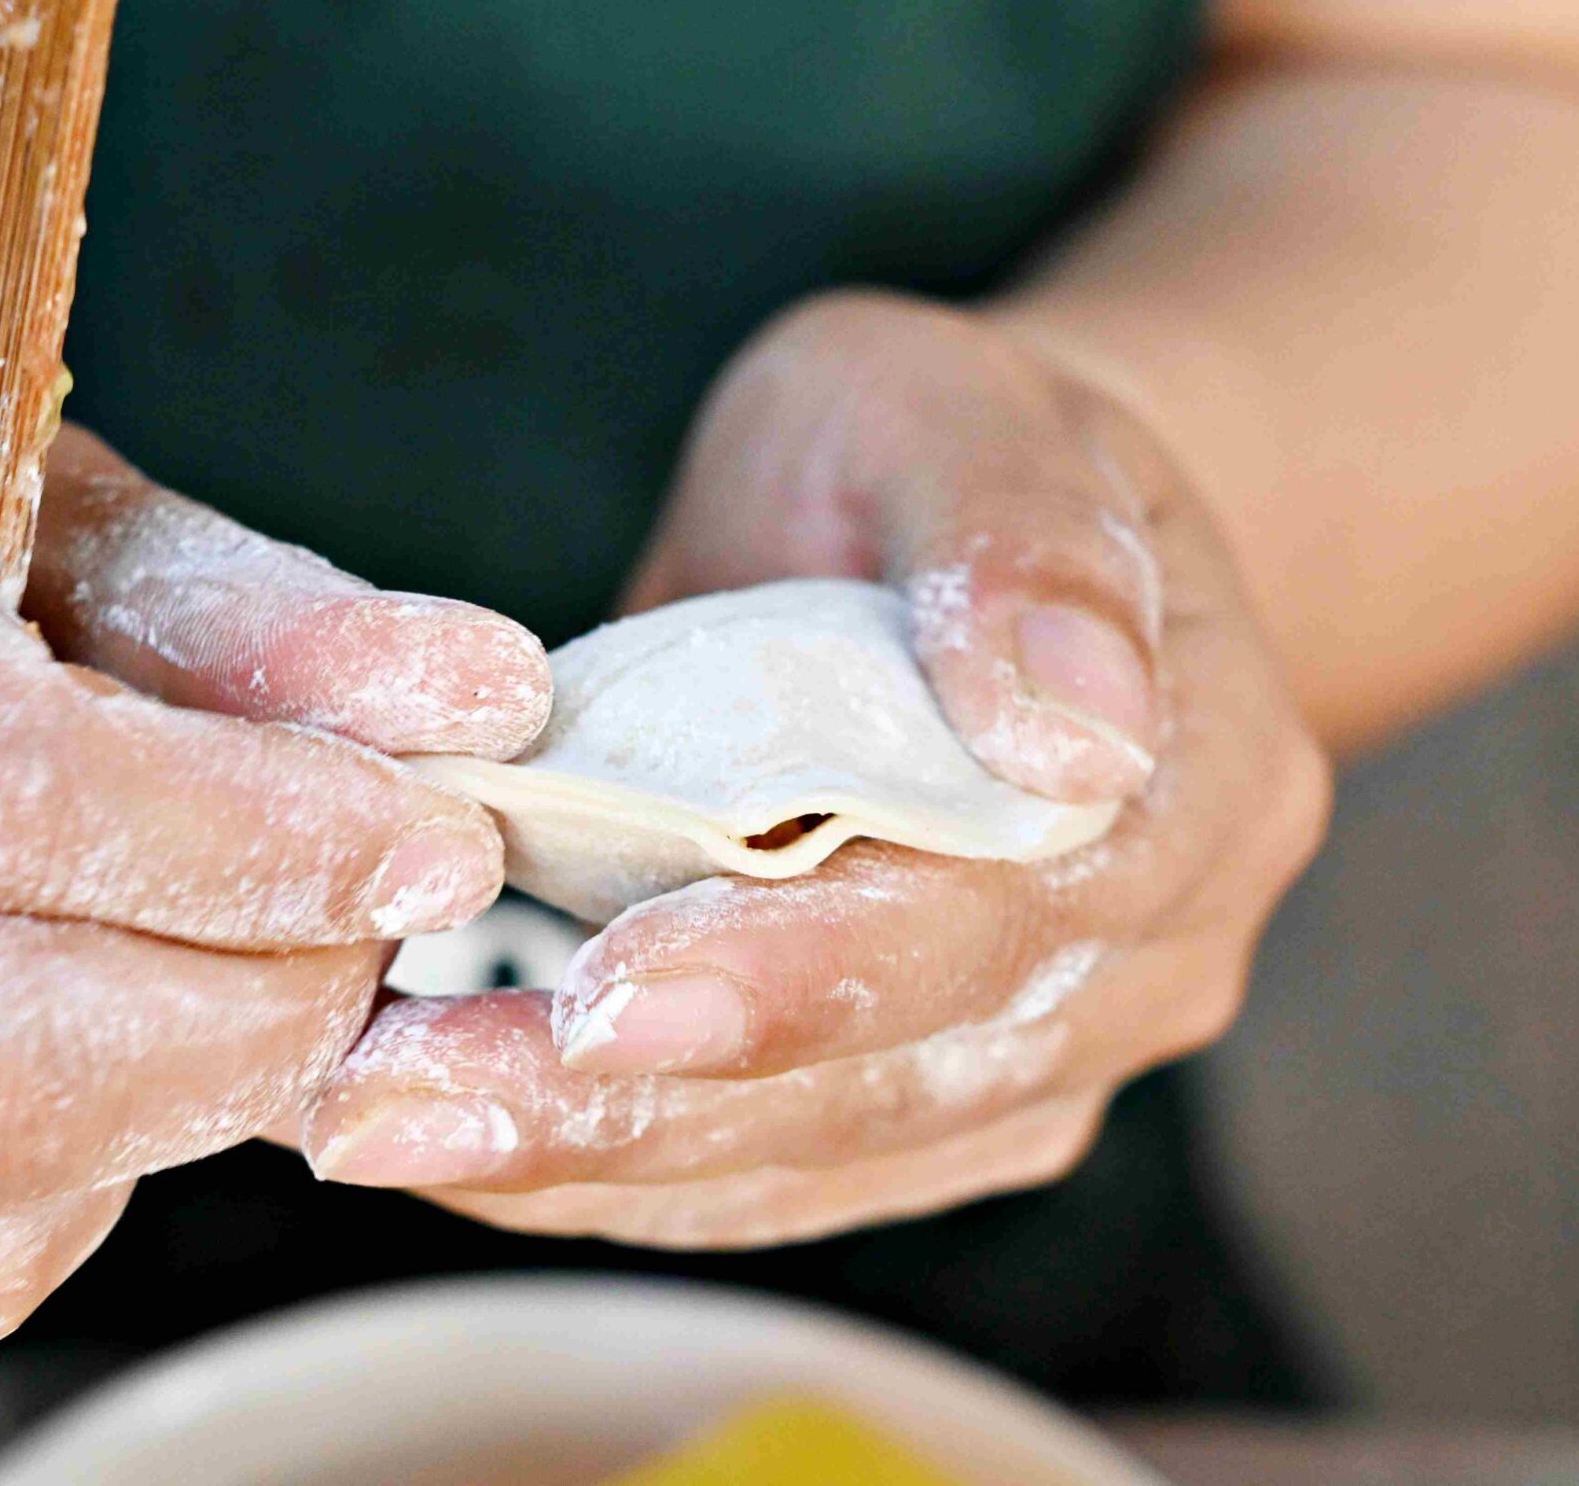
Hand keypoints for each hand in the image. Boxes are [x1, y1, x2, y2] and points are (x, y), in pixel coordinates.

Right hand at [0, 350, 546, 1359]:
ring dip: (160, 1124)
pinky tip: (55, 1067)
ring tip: (204, 992)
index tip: (426, 846)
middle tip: (355, 951)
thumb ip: (243, 606)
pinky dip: (44, 1207)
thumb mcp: (17, 501)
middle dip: (251, 1022)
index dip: (254, 841)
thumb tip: (469, 701)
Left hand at [301, 291, 1328, 1246]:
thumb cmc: (941, 446)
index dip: (796, 973)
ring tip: (382, 1129)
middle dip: (635, 1107)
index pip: (993, 916)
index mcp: (1195, 783)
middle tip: (399, 1112)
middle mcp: (1151, 958)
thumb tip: (1075, 729)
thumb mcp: (955, 406)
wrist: (968, 538)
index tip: (602, 1001)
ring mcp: (1050, 1049)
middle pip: (889, 1076)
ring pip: (815, 1154)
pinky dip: (612, 1168)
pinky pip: (777, 1173)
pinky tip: (456, 1144)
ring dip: (591, 1161)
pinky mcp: (941, 1101)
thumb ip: (1014, 536)